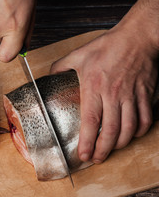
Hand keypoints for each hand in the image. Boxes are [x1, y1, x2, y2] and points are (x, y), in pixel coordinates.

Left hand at [50, 0, 158, 163]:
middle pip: (111, 131)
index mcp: (94, 88)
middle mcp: (113, 96)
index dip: (87, 142)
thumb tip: (49, 75)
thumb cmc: (108, 46)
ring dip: (121, 144)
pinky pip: (146, 119)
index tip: (83, 155)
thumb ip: (61, 67)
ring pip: (129, 129)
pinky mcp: (145, 94)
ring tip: (111, 151)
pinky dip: (140, 131)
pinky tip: (132, 135)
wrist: (137, 37)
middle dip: (103, 150)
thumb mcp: (78, 55)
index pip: (90, 122)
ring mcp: (131, 96)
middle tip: (96, 159)